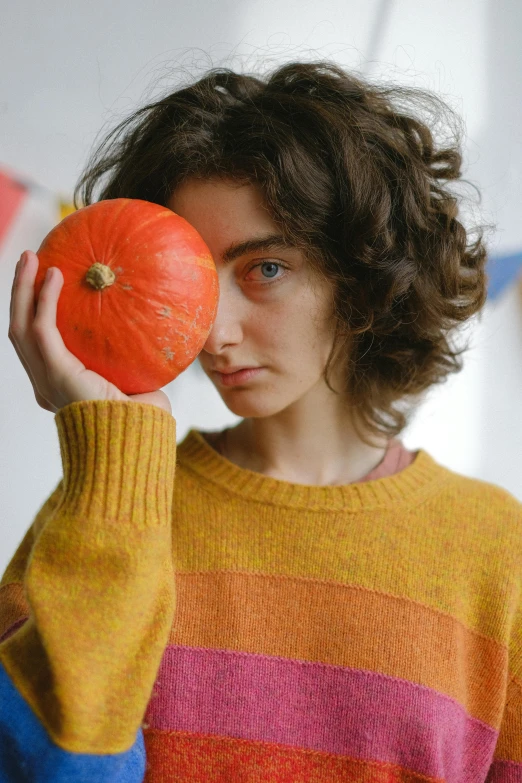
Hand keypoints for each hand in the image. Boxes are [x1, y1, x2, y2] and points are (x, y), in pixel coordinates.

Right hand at [8, 250, 171, 414]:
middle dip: (20, 294)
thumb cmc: (142, 422)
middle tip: (29, 261)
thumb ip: (132, 363)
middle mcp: (45, 385)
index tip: (44, 286)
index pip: (36, 346)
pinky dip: (44, 299)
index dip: (34, 314)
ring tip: (31, 257)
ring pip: (20, 326)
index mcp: (59, 388)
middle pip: (19, 331)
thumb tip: (153, 336)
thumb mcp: (133, 385)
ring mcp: (45, 380)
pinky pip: (42, 328)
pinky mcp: (55, 373)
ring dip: (23, 288)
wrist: (135, 444)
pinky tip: (55, 275)